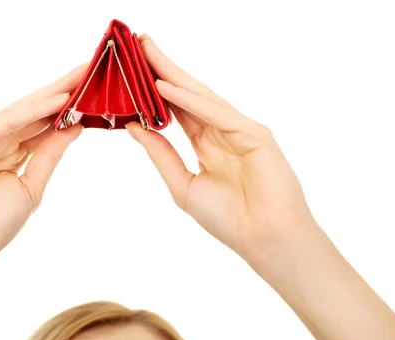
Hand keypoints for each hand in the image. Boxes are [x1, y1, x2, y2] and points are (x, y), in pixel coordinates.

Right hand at [0, 65, 85, 276]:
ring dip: (54, 94)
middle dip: (65, 90)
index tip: (95, 91)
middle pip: (36, 111)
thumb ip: (49, 155)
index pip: (45, 124)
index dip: (70, 108)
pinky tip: (58, 100)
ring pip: (23, 112)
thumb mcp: (32, 187)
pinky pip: (5, 123)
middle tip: (93, 69)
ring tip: (82, 76)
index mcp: (12, 153)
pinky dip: (32, 112)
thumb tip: (75, 127)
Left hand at [127, 36, 317, 268]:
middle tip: (138, 43)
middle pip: (187, 94)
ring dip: (172, 75)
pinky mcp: (254, 133)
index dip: (154, 89)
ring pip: (201, 96)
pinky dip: (190, 100)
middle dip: (162, 69)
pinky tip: (165, 87)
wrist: (263, 240)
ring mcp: (239, 130)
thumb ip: (160, 154)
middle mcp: (221, 131)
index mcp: (207, 144)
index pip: (176, 109)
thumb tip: (133, 127)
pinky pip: (216, 113)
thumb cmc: (228, 219)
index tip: (131, 69)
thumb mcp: (182, 184)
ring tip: (147, 52)